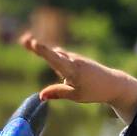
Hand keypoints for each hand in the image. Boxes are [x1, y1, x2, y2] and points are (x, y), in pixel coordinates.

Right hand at [18, 33, 136, 120]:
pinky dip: (55, 58)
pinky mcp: (76, 59)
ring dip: (45, 51)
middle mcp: (72, 60)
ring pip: (57, 55)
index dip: (42, 51)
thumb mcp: (76, 96)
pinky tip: (50, 57)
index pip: (54, 59)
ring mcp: (74, 58)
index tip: (32, 42)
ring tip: (27, 42)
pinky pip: (61, 58)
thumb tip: (40, 96)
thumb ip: (58, 93)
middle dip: (38, 47)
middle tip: (23, 39)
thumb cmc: (94, 92)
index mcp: (72, 70)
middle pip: (52, 53)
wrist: (113, 84)